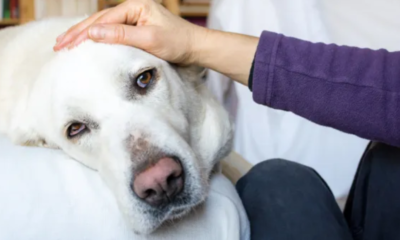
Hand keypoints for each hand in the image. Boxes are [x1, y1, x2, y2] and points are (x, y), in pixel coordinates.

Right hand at [53, 0, 258, 84]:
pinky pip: (112, 32)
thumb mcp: (149, 40)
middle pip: (99, 20)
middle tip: (58, 44)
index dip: (84, 32)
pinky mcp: (137, 29)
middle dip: (78, 32)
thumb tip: (93, 34)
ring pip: (104, 26)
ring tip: (66, 43)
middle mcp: (133, 9)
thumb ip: (121, 35)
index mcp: (136, 7)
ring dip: (84, 35)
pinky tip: (88, 44)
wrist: (195, 48)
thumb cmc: (177, 43)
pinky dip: (98, 39)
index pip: (104, 20)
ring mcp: (134, 19)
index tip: (67, 44)